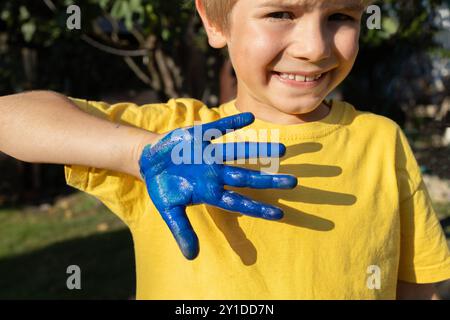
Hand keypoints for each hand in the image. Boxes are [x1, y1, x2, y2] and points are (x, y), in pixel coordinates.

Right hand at [139, 113, 296, 259]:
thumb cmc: (163, 187)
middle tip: (294, 183)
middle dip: (268, 181)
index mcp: (209, 192)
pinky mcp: (200, 137)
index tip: (280, 215)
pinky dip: (232, 123)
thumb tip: (192, 257)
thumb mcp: (169, 210)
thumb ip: (182, 230)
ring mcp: (209, 155)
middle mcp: (215, 173)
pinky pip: (219, 128)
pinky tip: (250, 118)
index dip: (257, 209)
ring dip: (258, 150)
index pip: (238, 202)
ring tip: (283, 149)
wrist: (150, 162)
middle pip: (246, 178)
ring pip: (237, 152)